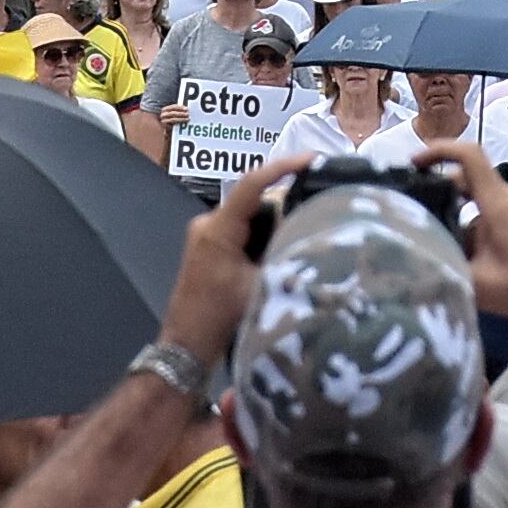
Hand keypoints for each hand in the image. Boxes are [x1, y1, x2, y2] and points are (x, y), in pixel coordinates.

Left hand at [158, 153, 305, 360]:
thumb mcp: (260, 287)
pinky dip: (263, 239)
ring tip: (309, 232)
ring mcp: (207, 237)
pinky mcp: (210, 251)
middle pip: (256, 202)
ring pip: (251, 218)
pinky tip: (284, 253)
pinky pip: (243, 233)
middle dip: (287, 205)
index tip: (312, 160)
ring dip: (276, 225)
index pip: (252, 184)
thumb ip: (284, 258)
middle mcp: (208, 225)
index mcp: (218, 229)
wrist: (186, 347)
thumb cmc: (218, 318)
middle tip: (321, 208)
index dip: (283, 167)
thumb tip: (318, 242)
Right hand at [409, 140, 507, 326]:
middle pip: (467, 179)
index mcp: (497, 202)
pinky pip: (490, 211)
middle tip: (412, 208)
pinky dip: (471, 223)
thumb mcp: (481, 285)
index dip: (438, 150)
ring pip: (478, 198)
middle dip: (437, 190)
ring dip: (454, 211)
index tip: (413, 163)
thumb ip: (447, 271)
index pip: (468, 155)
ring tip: (432, 235)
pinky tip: (461, 252)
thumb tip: (415, 264)